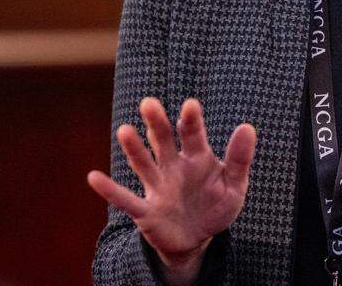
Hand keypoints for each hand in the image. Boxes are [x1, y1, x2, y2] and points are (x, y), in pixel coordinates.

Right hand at [87, 97, 255, 284]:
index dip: (191, 120)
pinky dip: (109, 190)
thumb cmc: (215, 205)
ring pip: (143, 164)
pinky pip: (126, 199)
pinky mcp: (146, 211)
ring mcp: (158, 187)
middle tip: (149, 103)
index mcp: (197, 157)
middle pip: (163, 141)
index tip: (190, 105)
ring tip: (124, 130)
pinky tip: (93, 177)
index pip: (193, 134)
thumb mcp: (235, 186)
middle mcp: (173, 166)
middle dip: (157, 123)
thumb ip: (240, 159)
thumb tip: (248, 127)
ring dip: (134, 148)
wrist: (196, 238)